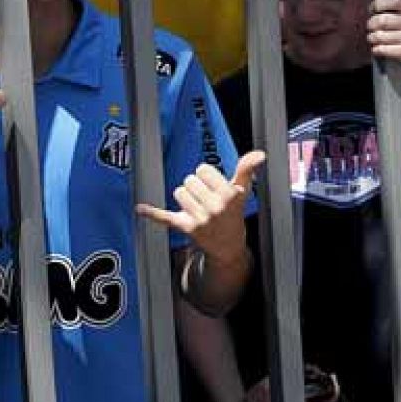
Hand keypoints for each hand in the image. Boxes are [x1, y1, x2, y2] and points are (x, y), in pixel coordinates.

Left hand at [137, 151, 265, 264]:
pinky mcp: (185, 228)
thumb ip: (247, 169)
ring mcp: (199, 219)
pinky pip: (165, 217)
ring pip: (178, 192)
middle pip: (189, 180)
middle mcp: (215, 208)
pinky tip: (141, 208)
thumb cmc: (233, 214)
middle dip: (196, 187)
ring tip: (197, 206)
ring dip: (185, 197)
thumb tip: (260, 154)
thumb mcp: (242, 191)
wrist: (228, 247)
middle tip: (206, 199)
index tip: (213, 186)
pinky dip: (152, 213)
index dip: (206, 176)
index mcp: (229, 195)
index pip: (203, 170)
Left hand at [367, 0, 400, 79]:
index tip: (372, 8)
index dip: (380, 2)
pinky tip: (377, 49)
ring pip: (380, 35)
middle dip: (371, 24)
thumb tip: (373, 7)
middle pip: (383, 19)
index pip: (396, 0)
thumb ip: (398, 9)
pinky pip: (382, 48)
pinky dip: (376, 49)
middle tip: (370, 27)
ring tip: (372, 38)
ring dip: (372, 37)